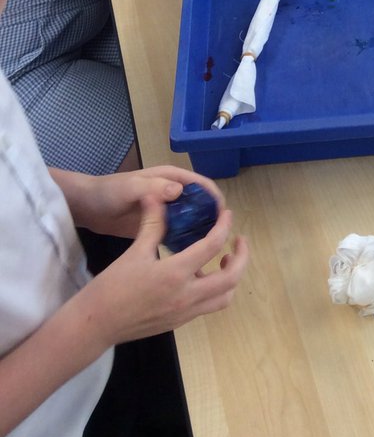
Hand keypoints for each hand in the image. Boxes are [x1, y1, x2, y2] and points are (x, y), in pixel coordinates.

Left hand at [62, 166, 224, 238]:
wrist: (88, 207)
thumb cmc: (109, 192)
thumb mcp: (130, 188)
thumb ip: (153, 188)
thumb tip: (179, 191)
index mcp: (171, 179)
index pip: (202, 186)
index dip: (215, 199)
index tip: (223, 218)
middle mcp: (174, 193)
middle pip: (202, 204)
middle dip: (212, 219)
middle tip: (218, 240)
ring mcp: (167, 211)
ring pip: (192, 220)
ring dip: (200, 233)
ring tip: (206, 253)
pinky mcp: (158, 227)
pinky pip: (179, 233)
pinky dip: (186, 242)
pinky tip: (188, 258)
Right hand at [76, 195, 248, 348]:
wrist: (95, 324)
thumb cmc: (112, 286)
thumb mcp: (134, 251)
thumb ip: (152, 224)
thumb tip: (157, 196)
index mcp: (175, 273)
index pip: (212, 245)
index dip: (224, 226)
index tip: (227, 215)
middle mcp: (186, 296)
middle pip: (231, 278)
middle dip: (242, 257)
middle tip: (238, 241)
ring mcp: (185, 313)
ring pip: (224, 297)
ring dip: (231, 277)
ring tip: (224, 259)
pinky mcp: (179, 322)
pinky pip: (208, 306)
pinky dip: (215, 290)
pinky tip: (202, 275)